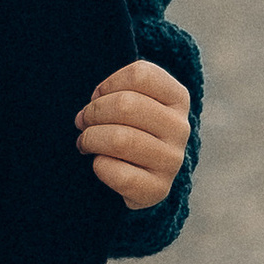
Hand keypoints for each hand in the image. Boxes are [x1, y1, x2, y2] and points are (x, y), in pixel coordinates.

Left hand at [75, 58, 190, 208]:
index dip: (109, 84)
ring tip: (86, 142)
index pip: (141, 75)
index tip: (98, 96)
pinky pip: (120, 174)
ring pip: (120, 139)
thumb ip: (115, 92)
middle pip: (126, 105)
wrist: (143, 176)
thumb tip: (91, 107)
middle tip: (83, 121)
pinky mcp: (159, 189)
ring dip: (91, 139)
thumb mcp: (130, 100)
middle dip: (93, 112)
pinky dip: (100, 166)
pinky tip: (100, 164)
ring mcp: (172, 160)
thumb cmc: (129, 127)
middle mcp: (180, 128)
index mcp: (177, 98)